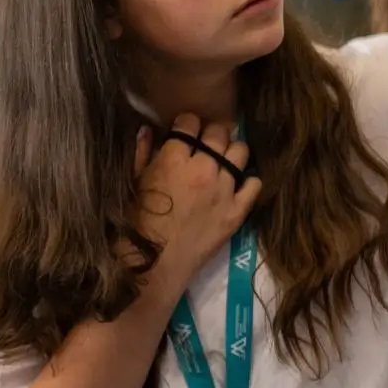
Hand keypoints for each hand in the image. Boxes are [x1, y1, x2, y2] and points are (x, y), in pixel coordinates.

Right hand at [131, 115, 260, 292]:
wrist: (153, 264)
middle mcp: (203, 169)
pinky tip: (238, 184)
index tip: (186, 130)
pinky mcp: (237, 211)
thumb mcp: (133, 183)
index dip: (187, 123)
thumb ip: (142, 153)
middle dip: (211, 134)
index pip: (190, 123)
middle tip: (206, 144)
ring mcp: (224, 190)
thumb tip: (148, 129)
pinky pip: (255, 184)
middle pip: (218, 133)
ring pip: (240, 152)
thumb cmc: (136, 223)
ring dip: (232, 151)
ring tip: (224, 160)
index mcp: (174, 159)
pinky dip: (249, 181)